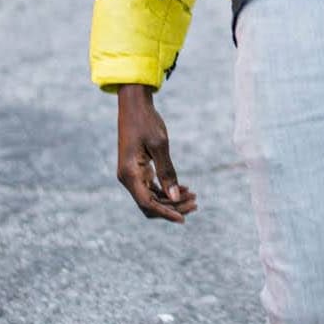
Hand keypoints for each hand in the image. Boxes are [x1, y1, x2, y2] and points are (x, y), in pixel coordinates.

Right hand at [116, 86, 196, 221]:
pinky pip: (152, 188)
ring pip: (152, 198)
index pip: (147, 203)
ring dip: (172, 200)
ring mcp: (132, 175)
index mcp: (129, 173)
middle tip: (196, 203)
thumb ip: (167, 172)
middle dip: (173, 207)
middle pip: (150, 204)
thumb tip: (176, 196)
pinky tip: (184, 189)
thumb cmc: (146, 121)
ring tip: (194, 196)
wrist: (134, 104)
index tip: (184, 219)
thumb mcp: (160, 145)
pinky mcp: (137, 170)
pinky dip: (167, 191)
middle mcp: (128, 177)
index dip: (166, 213)